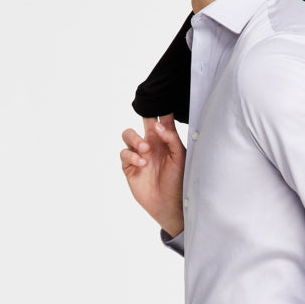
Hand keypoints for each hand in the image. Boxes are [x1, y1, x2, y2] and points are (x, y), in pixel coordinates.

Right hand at [120, 114, 184, 234]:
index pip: (161, 118)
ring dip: (134, 139)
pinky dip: (131, 156)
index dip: (160, 107)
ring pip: (128, 134)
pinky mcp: (130, 167)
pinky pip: (124, 154)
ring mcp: (139, 154)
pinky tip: (142, 163)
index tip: (161, 99)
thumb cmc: (179, 181)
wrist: (171, 204)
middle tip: (148, 120)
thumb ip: (171, 138)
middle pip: (143, 120)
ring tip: (145, 149)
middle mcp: (151, 143)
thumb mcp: (180, 157)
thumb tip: (157, 125)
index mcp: (165, 139)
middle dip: (144, 115)